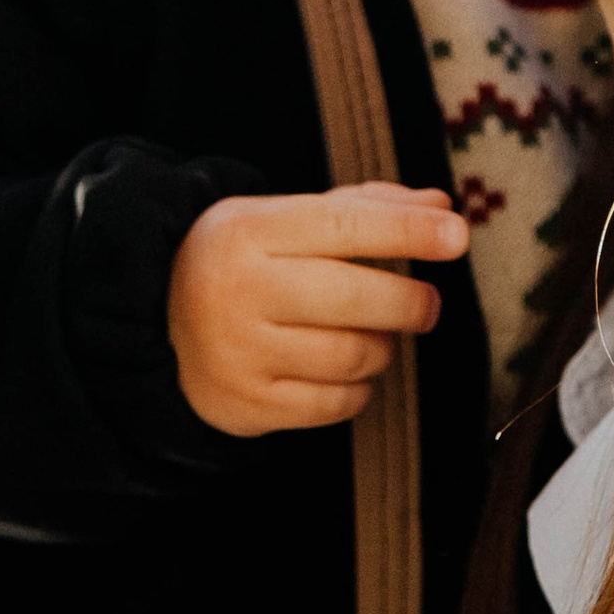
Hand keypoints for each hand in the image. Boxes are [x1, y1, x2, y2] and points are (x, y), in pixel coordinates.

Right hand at [168, 182, 467, 436]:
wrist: (156, 319)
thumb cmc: (245, 260)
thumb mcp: (286, 217)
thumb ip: (364, 208)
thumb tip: (441, 210)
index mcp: (252, 230)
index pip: (344, 225)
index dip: (407, 231)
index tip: (456, 235)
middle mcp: (242, 289)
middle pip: (354, 298)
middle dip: (409, 302)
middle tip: (427, 303)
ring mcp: (242, 352)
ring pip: (351, 356)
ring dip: (383, 347)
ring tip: (379, 334)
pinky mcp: (248, 405)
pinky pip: (334, 405)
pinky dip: (359, 389)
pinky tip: (351, 371)